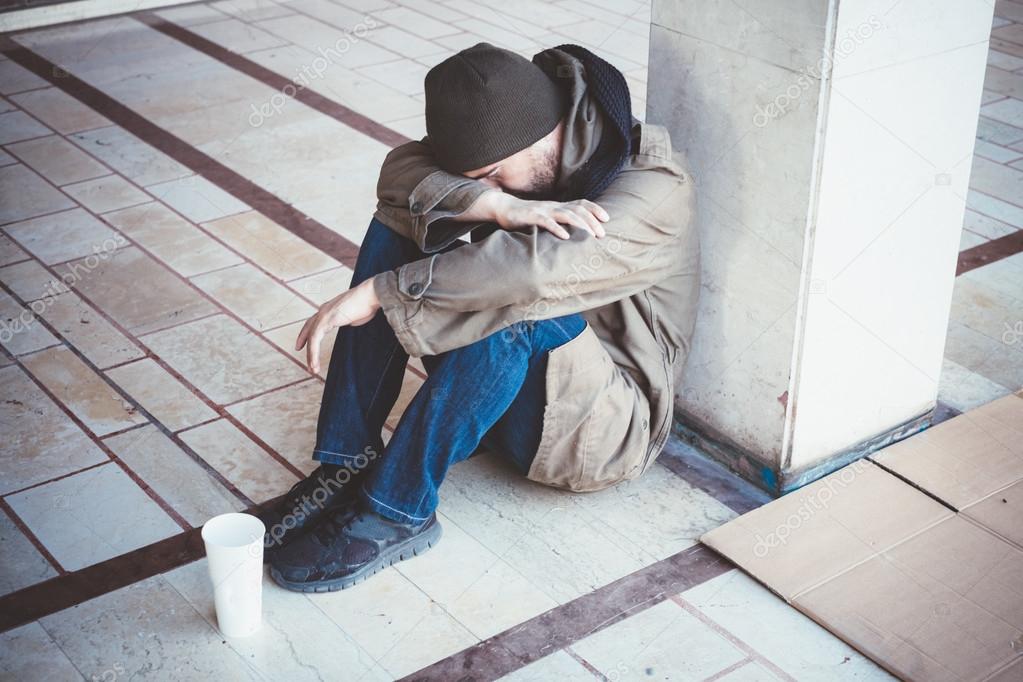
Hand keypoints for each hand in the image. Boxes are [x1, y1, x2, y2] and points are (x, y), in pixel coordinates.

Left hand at [295, 279, 378, 373]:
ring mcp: (324, 314)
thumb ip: (349, 320)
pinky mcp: (326, 320)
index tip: (302, 343)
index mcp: (330, 309)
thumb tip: (350, 324)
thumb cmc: (367, 303)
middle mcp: (324, 310)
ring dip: (311, 355)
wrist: (371, 295)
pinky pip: (316, 339)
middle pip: (309, 328)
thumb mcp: (355, 315)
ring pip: (312, 337)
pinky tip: (314, 363)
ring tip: (313, 368)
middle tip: (298, 351)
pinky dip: (314, 352)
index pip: (314, 322)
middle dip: (303, 340)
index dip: (306, 333)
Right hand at [475, 189, 609, 239]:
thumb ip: (558, 224)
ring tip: (590, 235)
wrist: (503, 208)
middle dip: (592, 221)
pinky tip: (566, 236)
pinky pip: (546, 222)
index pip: (581, 204)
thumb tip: (574, 236)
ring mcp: (543, 210)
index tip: (607, 218)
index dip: (595, 209)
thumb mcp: (546, 218)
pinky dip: (557, 228)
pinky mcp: (531, 216)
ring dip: (580, 225)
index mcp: (558, 206)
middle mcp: (554, 206)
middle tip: (602, 234)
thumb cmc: (526, 217)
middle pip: (578, 210)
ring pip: (566, 214)